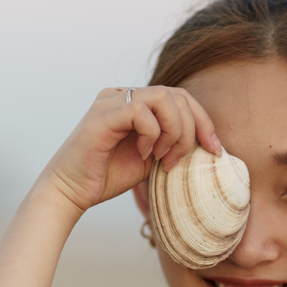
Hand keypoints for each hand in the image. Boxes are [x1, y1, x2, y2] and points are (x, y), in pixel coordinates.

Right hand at [40, 86, 220, 213]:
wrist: (71, 192)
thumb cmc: (108, 176)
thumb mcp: (152, 157)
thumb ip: (172, 141)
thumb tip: (208, 140)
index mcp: (135, 102)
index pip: (180, 97)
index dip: (203, 121)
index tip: (215, 150)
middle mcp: (122, 95)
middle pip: (177, 95)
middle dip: (192, 129)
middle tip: (178, 159)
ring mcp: (111, 101)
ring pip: (163, 98)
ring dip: (173, 131)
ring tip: (161, 156)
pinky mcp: (102, 115)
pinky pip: (141, 111)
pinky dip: (151, 134)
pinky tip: (143, 153)